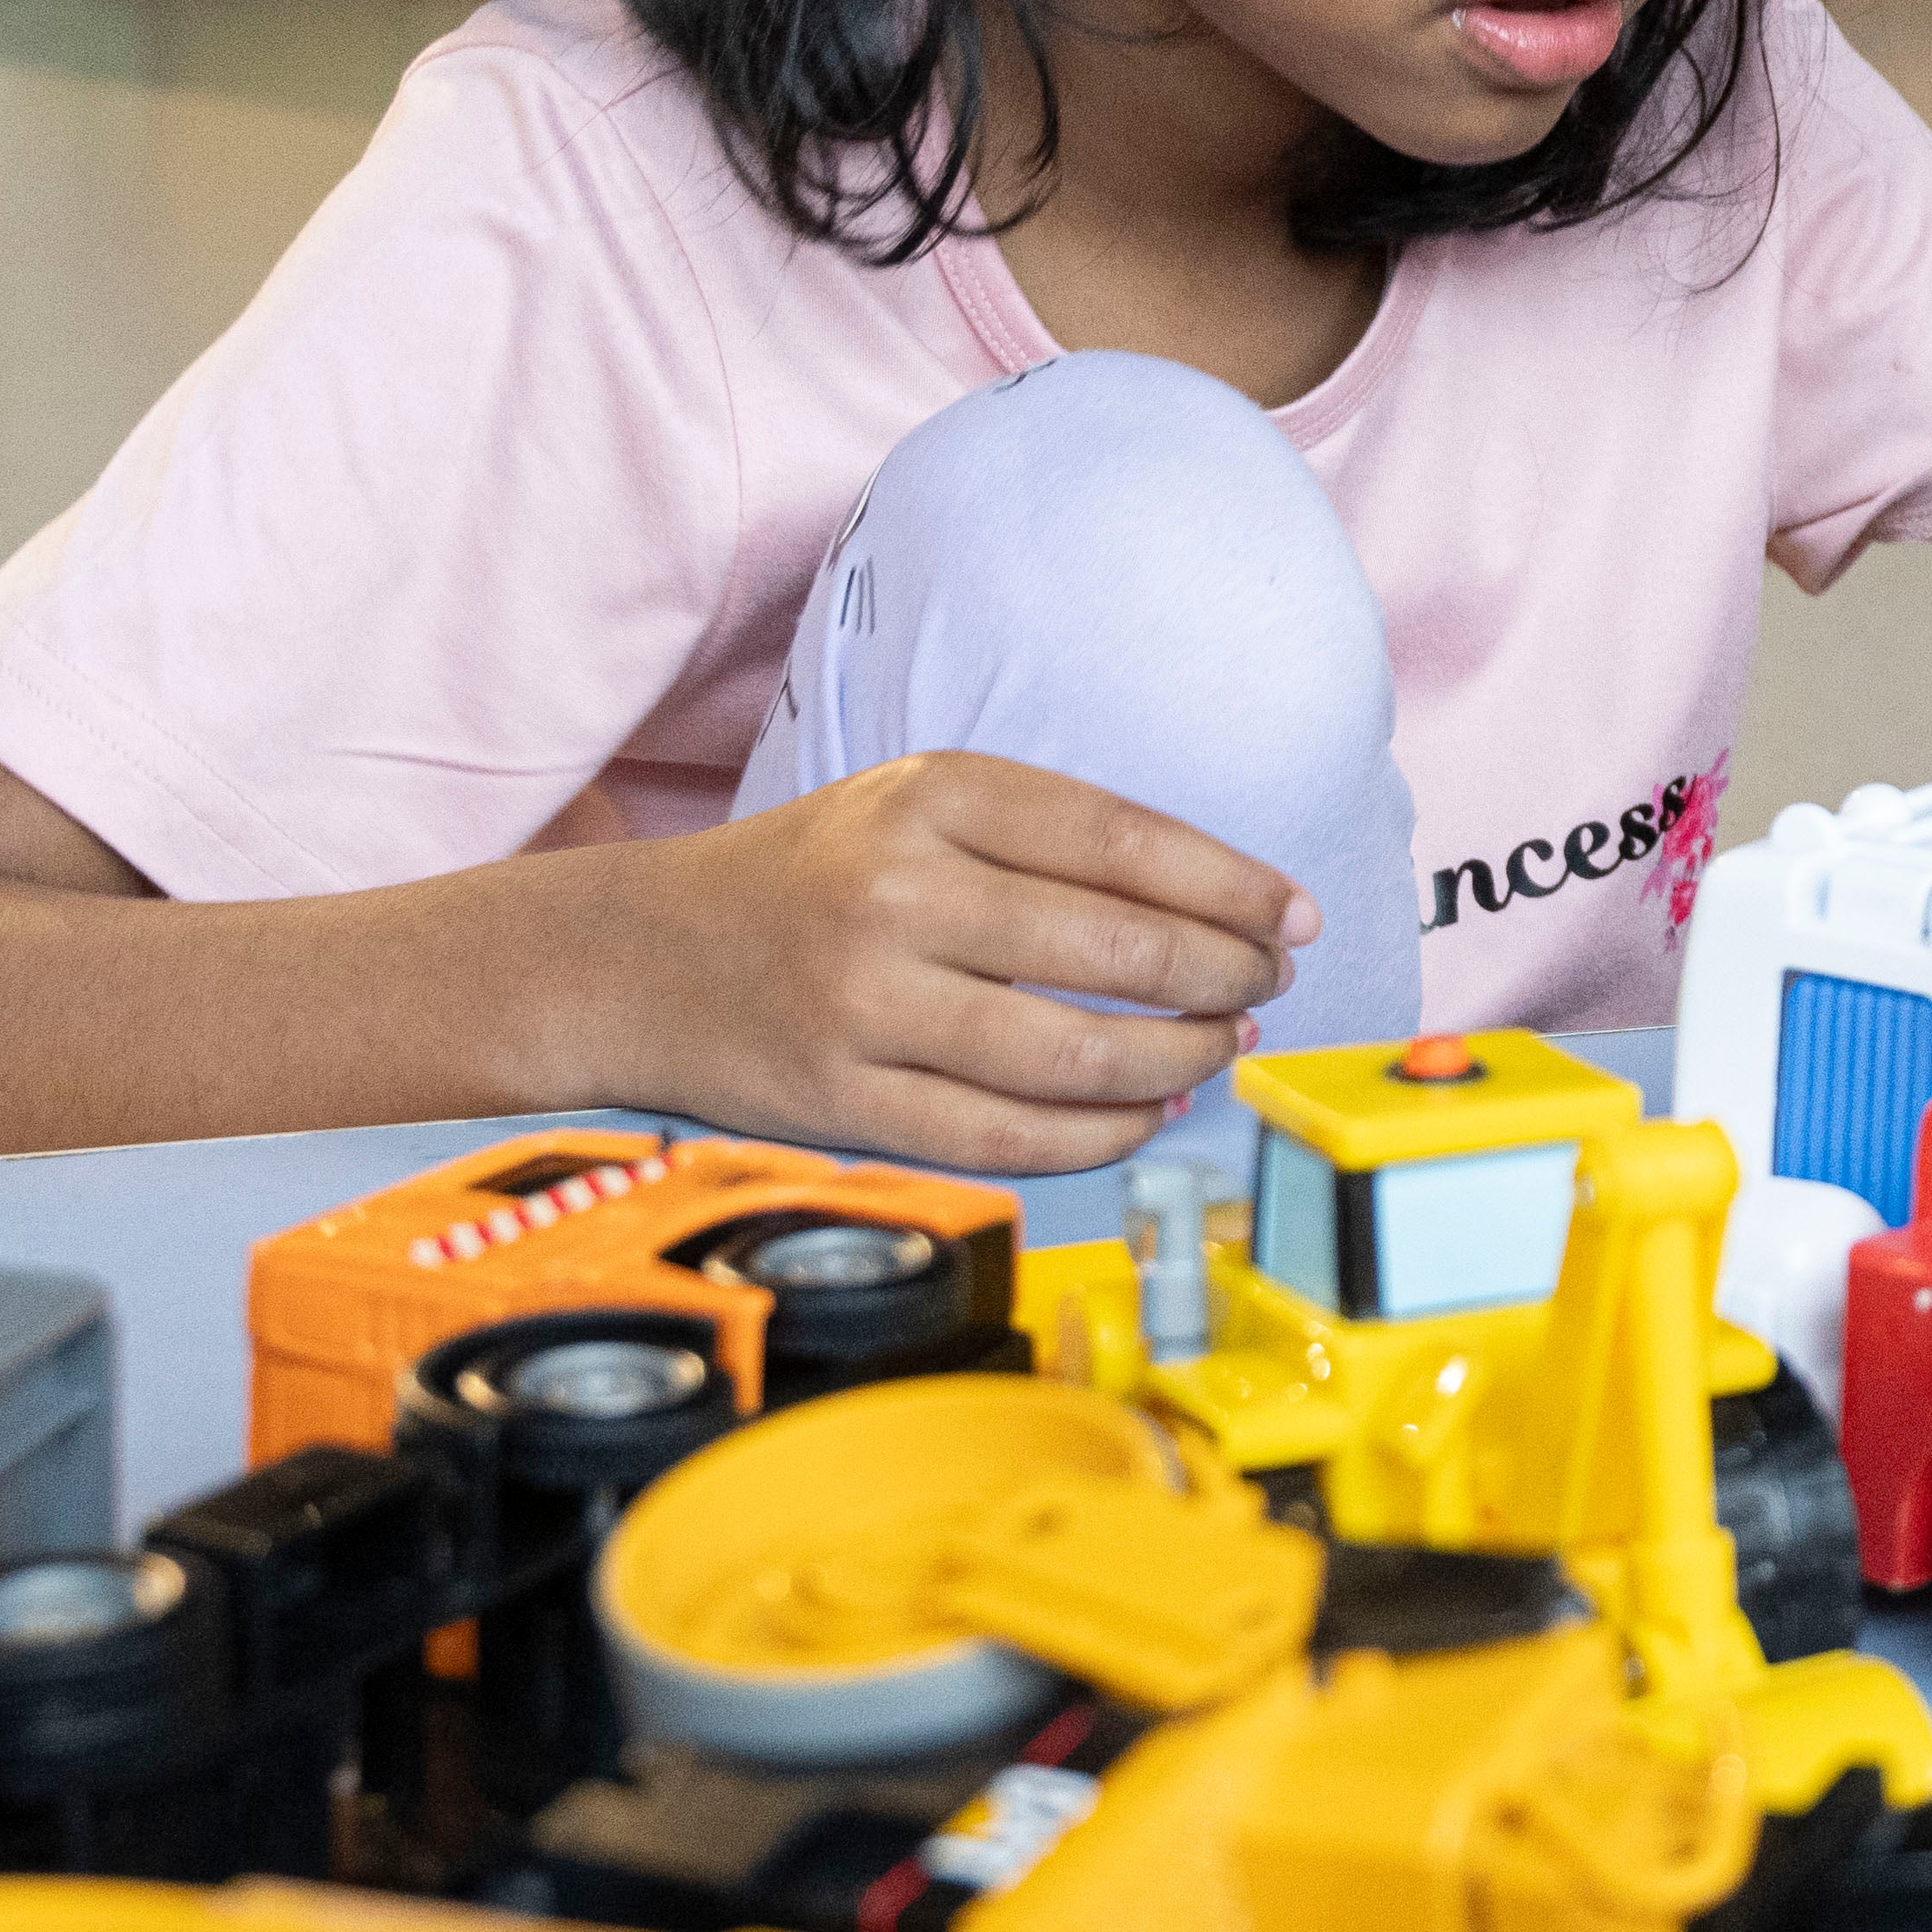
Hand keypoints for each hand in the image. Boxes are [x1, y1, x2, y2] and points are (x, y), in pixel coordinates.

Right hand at [580, 751, 1313, 1171]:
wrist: (639, 957)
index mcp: (930, 797)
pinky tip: (1142, 1110)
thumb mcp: (919, 808)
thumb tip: (1226, 910)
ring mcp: (867, 1004)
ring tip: (1216, 1045)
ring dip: (1178, 1058)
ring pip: (1075, 1053)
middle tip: (1263, 985)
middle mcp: (897, 893)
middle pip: (1118, 948)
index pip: (1126, 839)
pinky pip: (1009, 1134)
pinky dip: (1100, 1132)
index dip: (1234, 885)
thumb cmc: (816, 877)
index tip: (1292, 916)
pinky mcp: (845, 1101)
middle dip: (1224, 974)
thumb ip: (1054, 841)